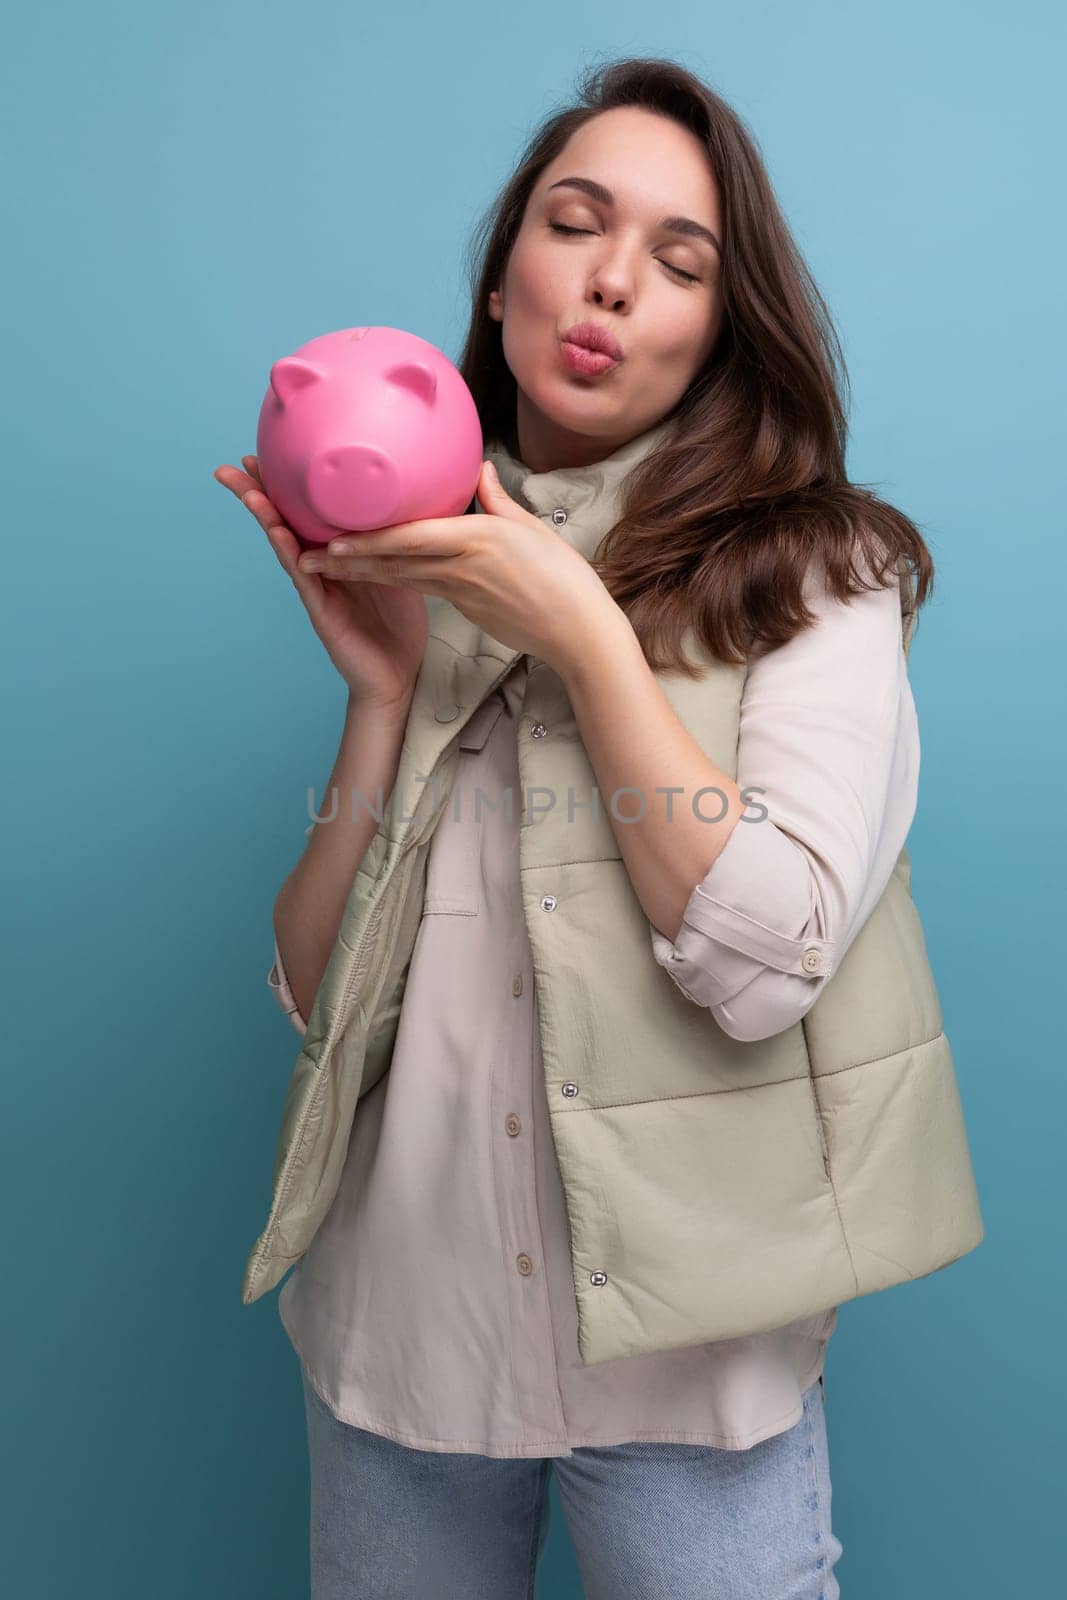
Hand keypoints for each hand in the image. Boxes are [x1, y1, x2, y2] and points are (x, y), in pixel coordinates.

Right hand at [213, 455, 427, 713]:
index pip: (307, 512)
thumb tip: (415, 498)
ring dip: (265, 518)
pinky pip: (305, 578)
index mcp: (338, 555)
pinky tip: (279, 533)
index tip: (271, 450)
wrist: (397, 677)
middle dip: (258, 494)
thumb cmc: (399, 626)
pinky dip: (291, 554)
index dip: (288, 484)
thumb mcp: (403, 569)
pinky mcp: (323, 612)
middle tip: (233, 466)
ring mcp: (318, 588)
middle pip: (283, 523)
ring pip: (285, 546)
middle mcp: (321, 568)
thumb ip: (397, 539)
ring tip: (246, 490)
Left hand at [294, 461, 622, 674]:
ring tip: (324, 567)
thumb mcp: (531, 529)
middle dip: (348, 560)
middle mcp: (462, 567)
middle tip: (306, 555)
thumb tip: (477, 469)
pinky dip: (394, 581)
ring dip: (361, 574)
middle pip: (394, 562)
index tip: (333, 536)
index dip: (369, 539)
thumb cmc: (565, 579)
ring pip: (402, 579)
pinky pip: (424, 589)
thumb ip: (496, 499)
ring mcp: (462, 593)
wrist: (579, 633)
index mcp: (478, 539)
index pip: (411, 537)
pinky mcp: (466, 611)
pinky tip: (374, 576)